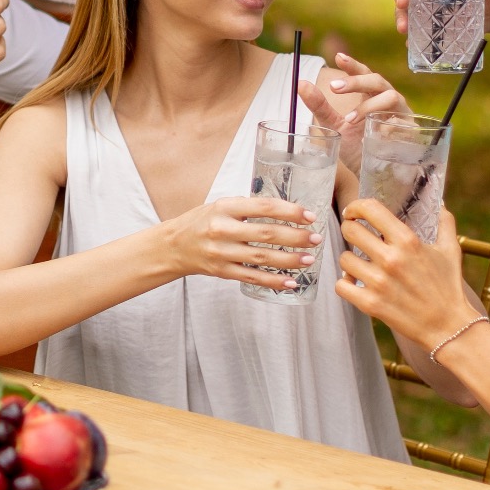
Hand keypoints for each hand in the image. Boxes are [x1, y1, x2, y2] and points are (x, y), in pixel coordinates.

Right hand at [157, 194, 322, 291]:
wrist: (174, 246)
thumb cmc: (203, 222)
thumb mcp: (222, 206)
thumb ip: (249, 208)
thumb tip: (288, 211)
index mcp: (226, 207)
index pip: (264, 207)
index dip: (290, 211)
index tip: (310, 216)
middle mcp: (222, 229)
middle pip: (267, 233)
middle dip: (296, 237)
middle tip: (316, 239)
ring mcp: (221, 252)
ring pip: (262, 257)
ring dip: (289, 260)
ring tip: (309, 259)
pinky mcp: (221, 271)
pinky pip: (252, 277)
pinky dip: (273, 281)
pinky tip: (291, 282)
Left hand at [298, 50, 408, 139]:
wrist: (375, 175)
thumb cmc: (358, 147)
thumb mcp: (336, 126)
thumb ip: (321, 107)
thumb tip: (300, 84)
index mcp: (372, 96)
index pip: (365, 74)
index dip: (353, 65)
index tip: (338, 57)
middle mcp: (389, 101)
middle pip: (378, 81)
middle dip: (356, 82)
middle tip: (334, 88)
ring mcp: (403, 114)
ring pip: (392, 97)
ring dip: (369, 106)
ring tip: (350, 120)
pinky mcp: (412, 131)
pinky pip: (403, 121)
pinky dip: (388, 126)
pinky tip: (377, 134)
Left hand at [334, 200, 480, 345]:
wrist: (449, 326)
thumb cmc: (449, 286)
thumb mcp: (451, 250)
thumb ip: (444, 222)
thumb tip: (439, 202)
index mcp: (408, 241)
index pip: (370, 209)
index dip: (357, 207)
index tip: (355, 212)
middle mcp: (391, 259)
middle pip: (350, 230)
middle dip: (351, 230)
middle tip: (357, 237)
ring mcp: (379, 282)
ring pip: (344, 258)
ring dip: (350, 259)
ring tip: (361, 263)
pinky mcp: (371, 304)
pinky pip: (341, 286)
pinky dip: (345, 284)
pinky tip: (355, 283)